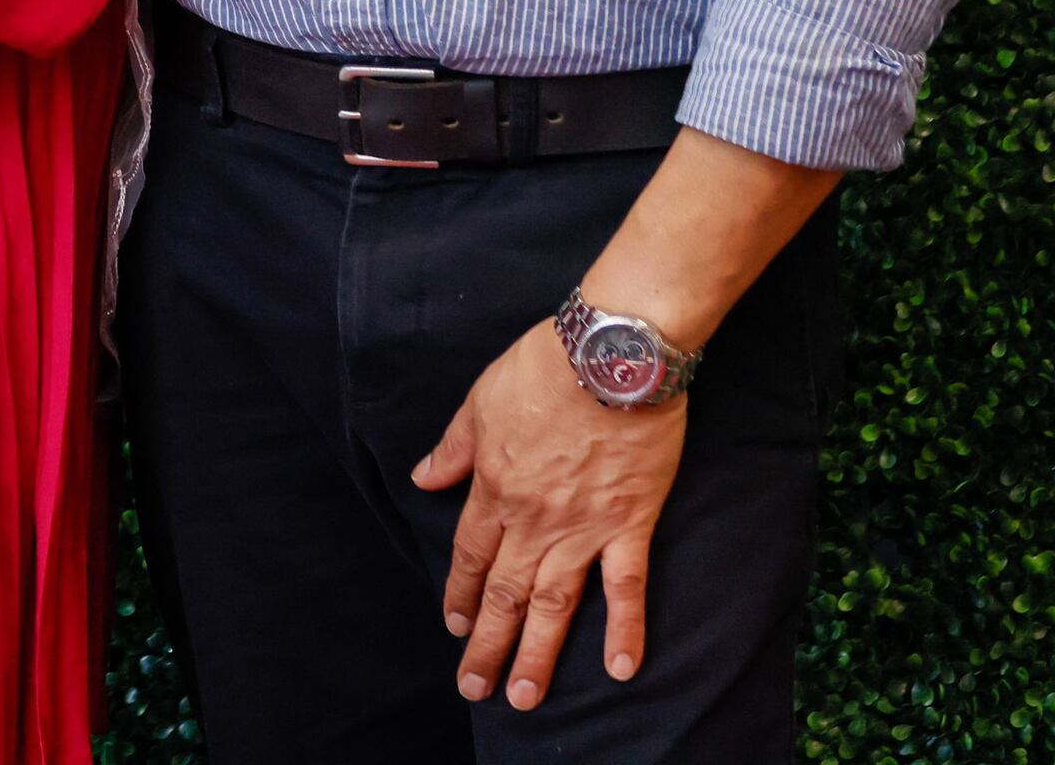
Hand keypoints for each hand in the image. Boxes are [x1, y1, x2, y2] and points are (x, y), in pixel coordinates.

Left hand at [412, 322, 682, 708]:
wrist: (610, 356)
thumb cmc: (543, 369)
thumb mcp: (479, 401)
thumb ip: (454, 449)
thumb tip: (424, 479)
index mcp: (494, 489)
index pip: (471, 557)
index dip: (462, 595)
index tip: (455, 628)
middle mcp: (534, 520)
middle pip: (506, 594)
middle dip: (488, 645)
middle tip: (475, 689)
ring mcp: (583, 528)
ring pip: (555, 605)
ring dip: (538, 654)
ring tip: (524, 698)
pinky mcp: (629, 524)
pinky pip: (626, 587)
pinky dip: (625, 630)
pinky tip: (619, 669)